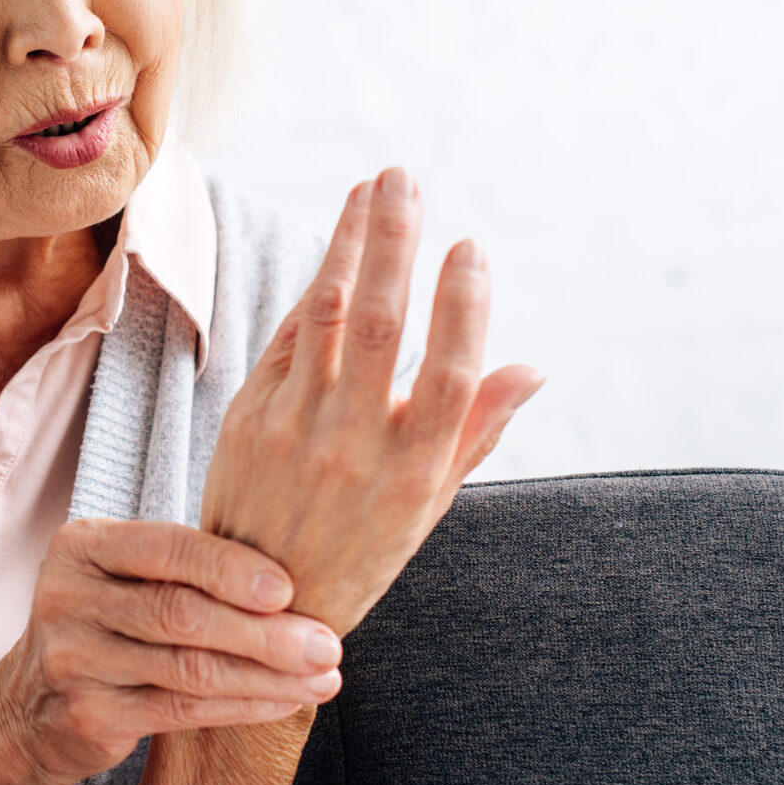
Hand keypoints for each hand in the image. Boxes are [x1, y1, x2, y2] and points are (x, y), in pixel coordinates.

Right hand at [0, 518, 345, 784]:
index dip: (233, 569)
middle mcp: (68, 596)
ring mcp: (73, 659)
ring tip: (321, 677)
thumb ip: (187, 568)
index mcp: (82, 545)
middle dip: (265, 632)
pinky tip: (283, 702)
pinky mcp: (88, 714)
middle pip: (182, 613)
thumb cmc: (106, 624)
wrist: (30, 705)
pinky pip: (182, 709)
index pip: (168, 549)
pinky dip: (242, 706)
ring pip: (189, 668)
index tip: (293, 590)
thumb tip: (298, 576)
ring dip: (267, 675)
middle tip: (327, 643)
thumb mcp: (124, 578)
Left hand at [201, 167, 544, 633]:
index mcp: (413, 473)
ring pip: (323, 316)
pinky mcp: (250, 417)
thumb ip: (476, 432)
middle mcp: (352, 447)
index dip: (464, 307)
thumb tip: (532, 367)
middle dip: (393, 243)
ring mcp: (295, 429)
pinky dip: (314, 286)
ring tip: (370, 189)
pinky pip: (288, 337)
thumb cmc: (361, 550)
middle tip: (406, 179)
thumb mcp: (430, 507)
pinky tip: (336, 245)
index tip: (470, 246)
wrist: (256, 605)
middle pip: (379, 326)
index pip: (448, 376)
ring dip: (346, 243)